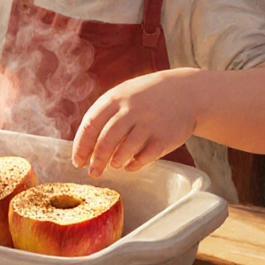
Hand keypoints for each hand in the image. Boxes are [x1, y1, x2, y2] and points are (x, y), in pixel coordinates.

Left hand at [71, 70, 199, 178]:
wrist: (186, 92)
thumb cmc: (146, 97)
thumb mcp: (123, 95)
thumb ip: (104, 115)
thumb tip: (84, 146)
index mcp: (116, 98)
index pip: (90, 125)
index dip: (81, 146)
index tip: (78, 161)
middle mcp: (132, 110)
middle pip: (106, 140)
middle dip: (96, 160)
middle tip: (93, 172)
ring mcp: (149, 123)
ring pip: (125, 149)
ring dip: (116, 161)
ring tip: (114, 165)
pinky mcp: (165, 137)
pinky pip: (145, 156)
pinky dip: (134, 164)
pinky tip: (130, 165)